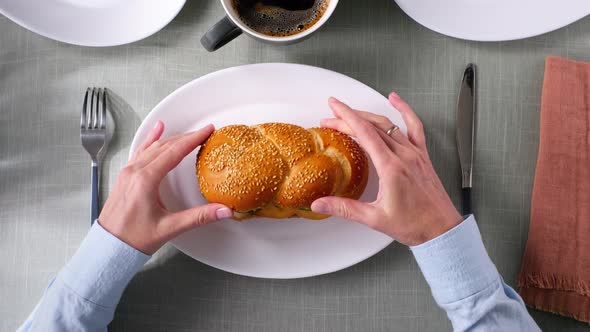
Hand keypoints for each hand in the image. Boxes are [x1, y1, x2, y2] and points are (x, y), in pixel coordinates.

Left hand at [98, 121, 232, 254]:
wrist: (109, 247)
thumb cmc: (133, 239)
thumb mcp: (170, 228)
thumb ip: (199, 217)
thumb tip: (223, 210)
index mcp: (145, 180)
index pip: (174, 152)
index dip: (193, 139)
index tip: (207, 131)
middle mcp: (135, 172)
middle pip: (165, 146)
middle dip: (187, 137)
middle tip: (204, 132)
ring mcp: (128, 172)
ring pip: (153, 147)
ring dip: (172, 138)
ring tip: (188, 132)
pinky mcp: (125, 177)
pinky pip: (140, 151)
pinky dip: (151, 139)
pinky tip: (156, 130)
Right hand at [311, 93, 461, 245]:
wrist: (442, 230)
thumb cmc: (415, 225)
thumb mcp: (374, 218)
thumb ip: (344, 208)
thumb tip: (321, 204)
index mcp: (391, 168)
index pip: (364, 133)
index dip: (346, 117)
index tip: (334, 106)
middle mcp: (404, 156)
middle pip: (372, 126)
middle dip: (349, 117)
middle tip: (331, 116)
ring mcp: (415, 153)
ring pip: (389, 124)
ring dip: (368, 116)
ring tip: (352, 112)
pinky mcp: (422, 155)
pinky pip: (414, 126)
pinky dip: (404, 110)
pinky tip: (396, 100)